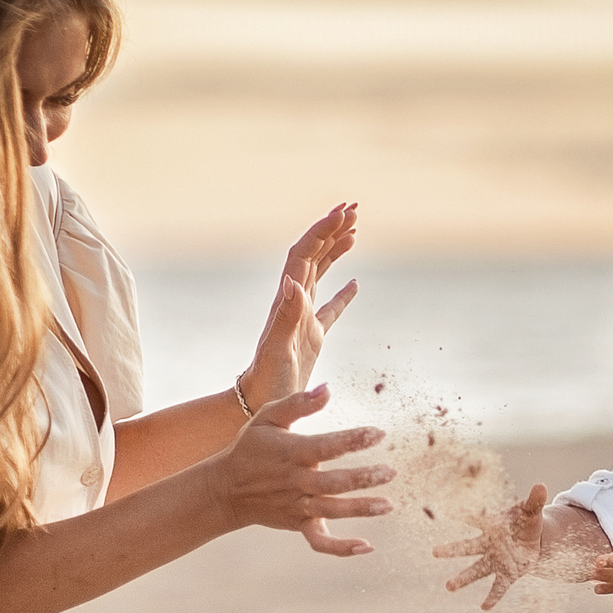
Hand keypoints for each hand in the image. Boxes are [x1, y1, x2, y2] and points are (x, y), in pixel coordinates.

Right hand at [211, 382, 392, 557]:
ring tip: (387, 505)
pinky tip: (366, 546)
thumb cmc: (251, 448)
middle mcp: (296, 482)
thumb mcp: (268, 417)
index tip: (378, 434)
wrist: (226, 489)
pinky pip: (319, 541)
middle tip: (390, 472)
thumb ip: (298, 403)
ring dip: (360, 509)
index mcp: (292, 453)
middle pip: (333, 483)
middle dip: (362, 478)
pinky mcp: (298, 524)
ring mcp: (297, 506)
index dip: (353, 440)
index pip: (326, 446)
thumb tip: (328, 389)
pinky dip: (340, 548)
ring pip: (331, 511)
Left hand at [240, 204, 358, 408]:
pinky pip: (329, 308)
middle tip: (354, 208)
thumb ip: (286, 316)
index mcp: (287, 302)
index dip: (322, 231)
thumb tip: (293, 281)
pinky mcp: (312, 338)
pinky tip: (354, 284)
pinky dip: (342, 293)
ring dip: (335, 251)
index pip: (305, 255)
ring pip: (320, 275)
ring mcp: (303, 320)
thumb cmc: (267, 381)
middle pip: (313, 256)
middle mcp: (293, 304)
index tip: (343, 213)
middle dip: (331, 230)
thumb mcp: (278, 350)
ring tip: (355, 232)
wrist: (257, 404)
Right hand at [433, 483, 549, 609]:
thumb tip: (541, 485)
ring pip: (476, 570)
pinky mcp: (507, 574)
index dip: (464, 515)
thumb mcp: (531, 512)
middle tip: (434, 552)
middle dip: (451, 549)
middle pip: (467, 547)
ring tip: (448, 586)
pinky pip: (498, 587)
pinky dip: (493, 597)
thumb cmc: (526, 523)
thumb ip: (534, 501)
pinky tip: (484, 607)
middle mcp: (488, 545)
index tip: (449, 513)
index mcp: (492, 526)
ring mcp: (495, 561)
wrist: (534, 541)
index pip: (476, 519)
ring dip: (463, 578)